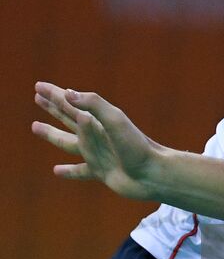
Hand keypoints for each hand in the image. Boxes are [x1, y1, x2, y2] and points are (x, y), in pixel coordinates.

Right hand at [32, 81, 160, 199]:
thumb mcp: (115, 120)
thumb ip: (93, 105)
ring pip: (68, 142)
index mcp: (98, 120)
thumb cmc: (136, 145)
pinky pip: (80, 171)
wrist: (152, 173)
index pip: (71, 104)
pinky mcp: (101, 172)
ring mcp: (98, 153)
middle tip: (37, 97)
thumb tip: (67, 93)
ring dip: (52, 134)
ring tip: (35, 126)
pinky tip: (56, 170)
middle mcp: (96, 135)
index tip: (38, 86)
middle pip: (68, 117)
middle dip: (53, 107)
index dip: (54, 95)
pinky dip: (68, 171)